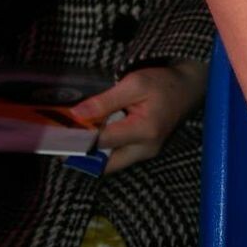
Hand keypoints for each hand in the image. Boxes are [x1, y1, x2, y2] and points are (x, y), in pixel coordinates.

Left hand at [72, 59, 207, 174]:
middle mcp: (146, 148)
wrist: (188, 87)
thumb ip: (105, 101)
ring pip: (111, 163)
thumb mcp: (134, 84)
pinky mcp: (144, 151)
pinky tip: (93, 136)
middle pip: (105, 164)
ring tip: (75, 138)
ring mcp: (146, 153)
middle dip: (83, 156)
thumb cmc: (163, 83)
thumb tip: (76, 114)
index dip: (78, 139)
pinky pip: (118, 157)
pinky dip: (103, 150)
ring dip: (92, 153)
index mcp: (144, 130)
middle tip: (62, 142)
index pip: (102, 142)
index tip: (57, 134)